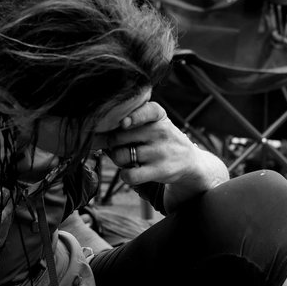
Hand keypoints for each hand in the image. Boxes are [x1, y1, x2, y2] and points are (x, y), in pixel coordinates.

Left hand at [104, 97, 224, 205]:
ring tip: (128, 158)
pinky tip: (132, 170)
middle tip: (119, 145)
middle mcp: (160, 131)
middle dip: (112, 143)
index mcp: (158, 115)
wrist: (189, 161)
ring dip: (118, 159)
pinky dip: (125, 175)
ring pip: (120, 156)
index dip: (132, 117)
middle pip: (118, 136)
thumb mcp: (155, 121)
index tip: (124, 124)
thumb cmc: (161, 139)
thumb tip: (97, 135)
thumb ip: (131, 120)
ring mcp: (160, 152)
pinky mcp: (159, 170)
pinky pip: (129, 175)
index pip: (146, 110)